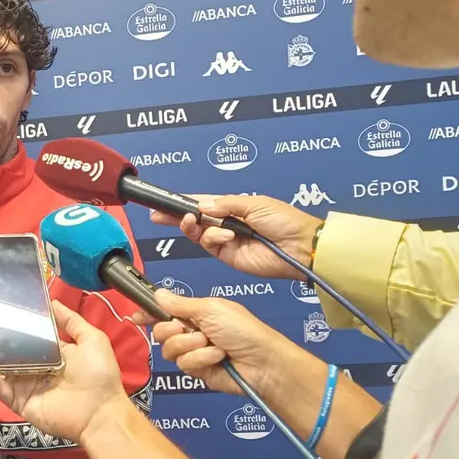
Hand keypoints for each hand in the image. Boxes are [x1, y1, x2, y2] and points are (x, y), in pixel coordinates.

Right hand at [0, 301, 125, 442]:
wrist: (102, 411)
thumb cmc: (99, 375)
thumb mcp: (90, 338)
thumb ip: (70, 320)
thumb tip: (52, 301)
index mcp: (46, 350)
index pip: (18, 332)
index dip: (2, 320)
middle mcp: (31, 365)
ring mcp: (23, 385)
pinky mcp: (19, 402)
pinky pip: (0, 388)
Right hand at [134, 289, 293, 395]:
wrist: (262, 363)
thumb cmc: (244, 331)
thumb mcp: (211, 308)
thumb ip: (181, 304)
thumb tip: (158, 294)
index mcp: (195, 313)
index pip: (165, 311)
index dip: (149, 313)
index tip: (137, 316)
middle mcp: (192, 332)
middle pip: (160, 331)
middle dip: (173, 329)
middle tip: (190, 329)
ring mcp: (193, 352)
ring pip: (169, 349)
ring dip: (190, 345)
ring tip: (211, 344)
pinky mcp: (196, 371)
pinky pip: (183, 364)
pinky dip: (200, 359)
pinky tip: (217, 357)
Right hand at [149, 195, 322, 279]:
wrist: (299, 247)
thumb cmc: (284, 221)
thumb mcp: (254, 203)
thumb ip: (225, 204)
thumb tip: (201, 207)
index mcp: (234, 207)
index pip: (203, 203)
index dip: (184, 203)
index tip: (165, 201)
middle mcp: (227, 223)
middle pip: (194, 220)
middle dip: (176, 217)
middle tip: (158, 215)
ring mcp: (226, 240)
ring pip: (198, 233)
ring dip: (195, 227)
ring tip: (196, 222)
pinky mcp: (227, 256)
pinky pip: (209, 245)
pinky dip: (212, 239)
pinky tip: (226, 235)